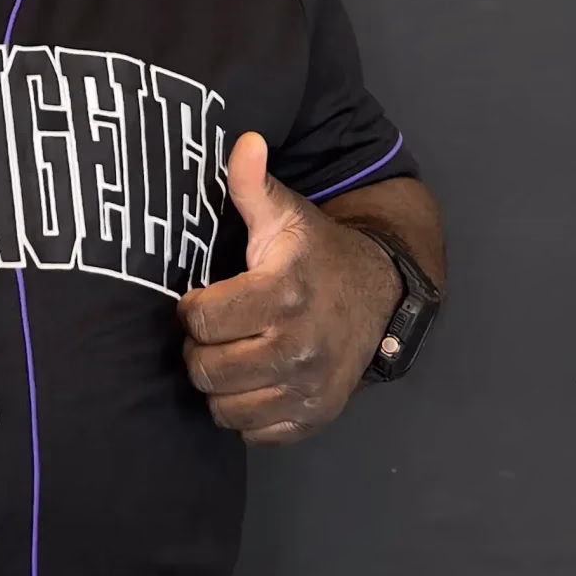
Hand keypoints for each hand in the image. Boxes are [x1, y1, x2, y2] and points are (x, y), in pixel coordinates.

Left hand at [176, 132, 399, 443]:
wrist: (381, 292)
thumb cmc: (316, 252)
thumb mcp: (286, 214)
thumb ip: (253, 185)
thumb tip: (243, 141)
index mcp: (282, 293)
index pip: (200, 321)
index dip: (193, 309)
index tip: (204, 298)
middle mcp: (297, 347)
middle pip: (206, 370)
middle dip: (200, 350)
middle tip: (213, 332)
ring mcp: (308, 387)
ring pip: (224, 408)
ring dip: (218, 384)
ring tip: (229, 356)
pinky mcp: (315, 416)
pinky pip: (254, 433)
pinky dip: (246, 413)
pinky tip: (253, 382)